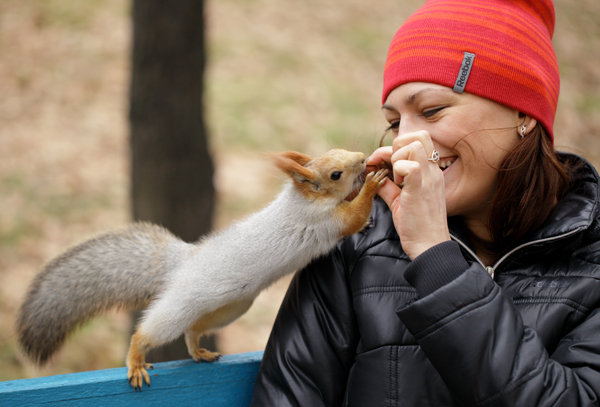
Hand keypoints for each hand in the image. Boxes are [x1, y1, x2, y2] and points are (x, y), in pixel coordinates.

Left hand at [367, 130, 449, 259]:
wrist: (429, 246)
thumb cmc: (417, 226)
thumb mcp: (400, 201)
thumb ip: (388, 187)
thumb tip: (375, 175)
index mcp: (431, 172)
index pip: (418, 141)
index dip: (396, 147)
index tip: (382, 163)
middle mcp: (433, 171)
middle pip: (418, 136)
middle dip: (396, 146)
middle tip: (387, 165)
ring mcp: (429, 178)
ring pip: (414, 145)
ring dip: (397, 157)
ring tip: (395, 177)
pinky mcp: (420, 189)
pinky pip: (409, 166)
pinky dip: (397, 170)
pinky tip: (396, 184)